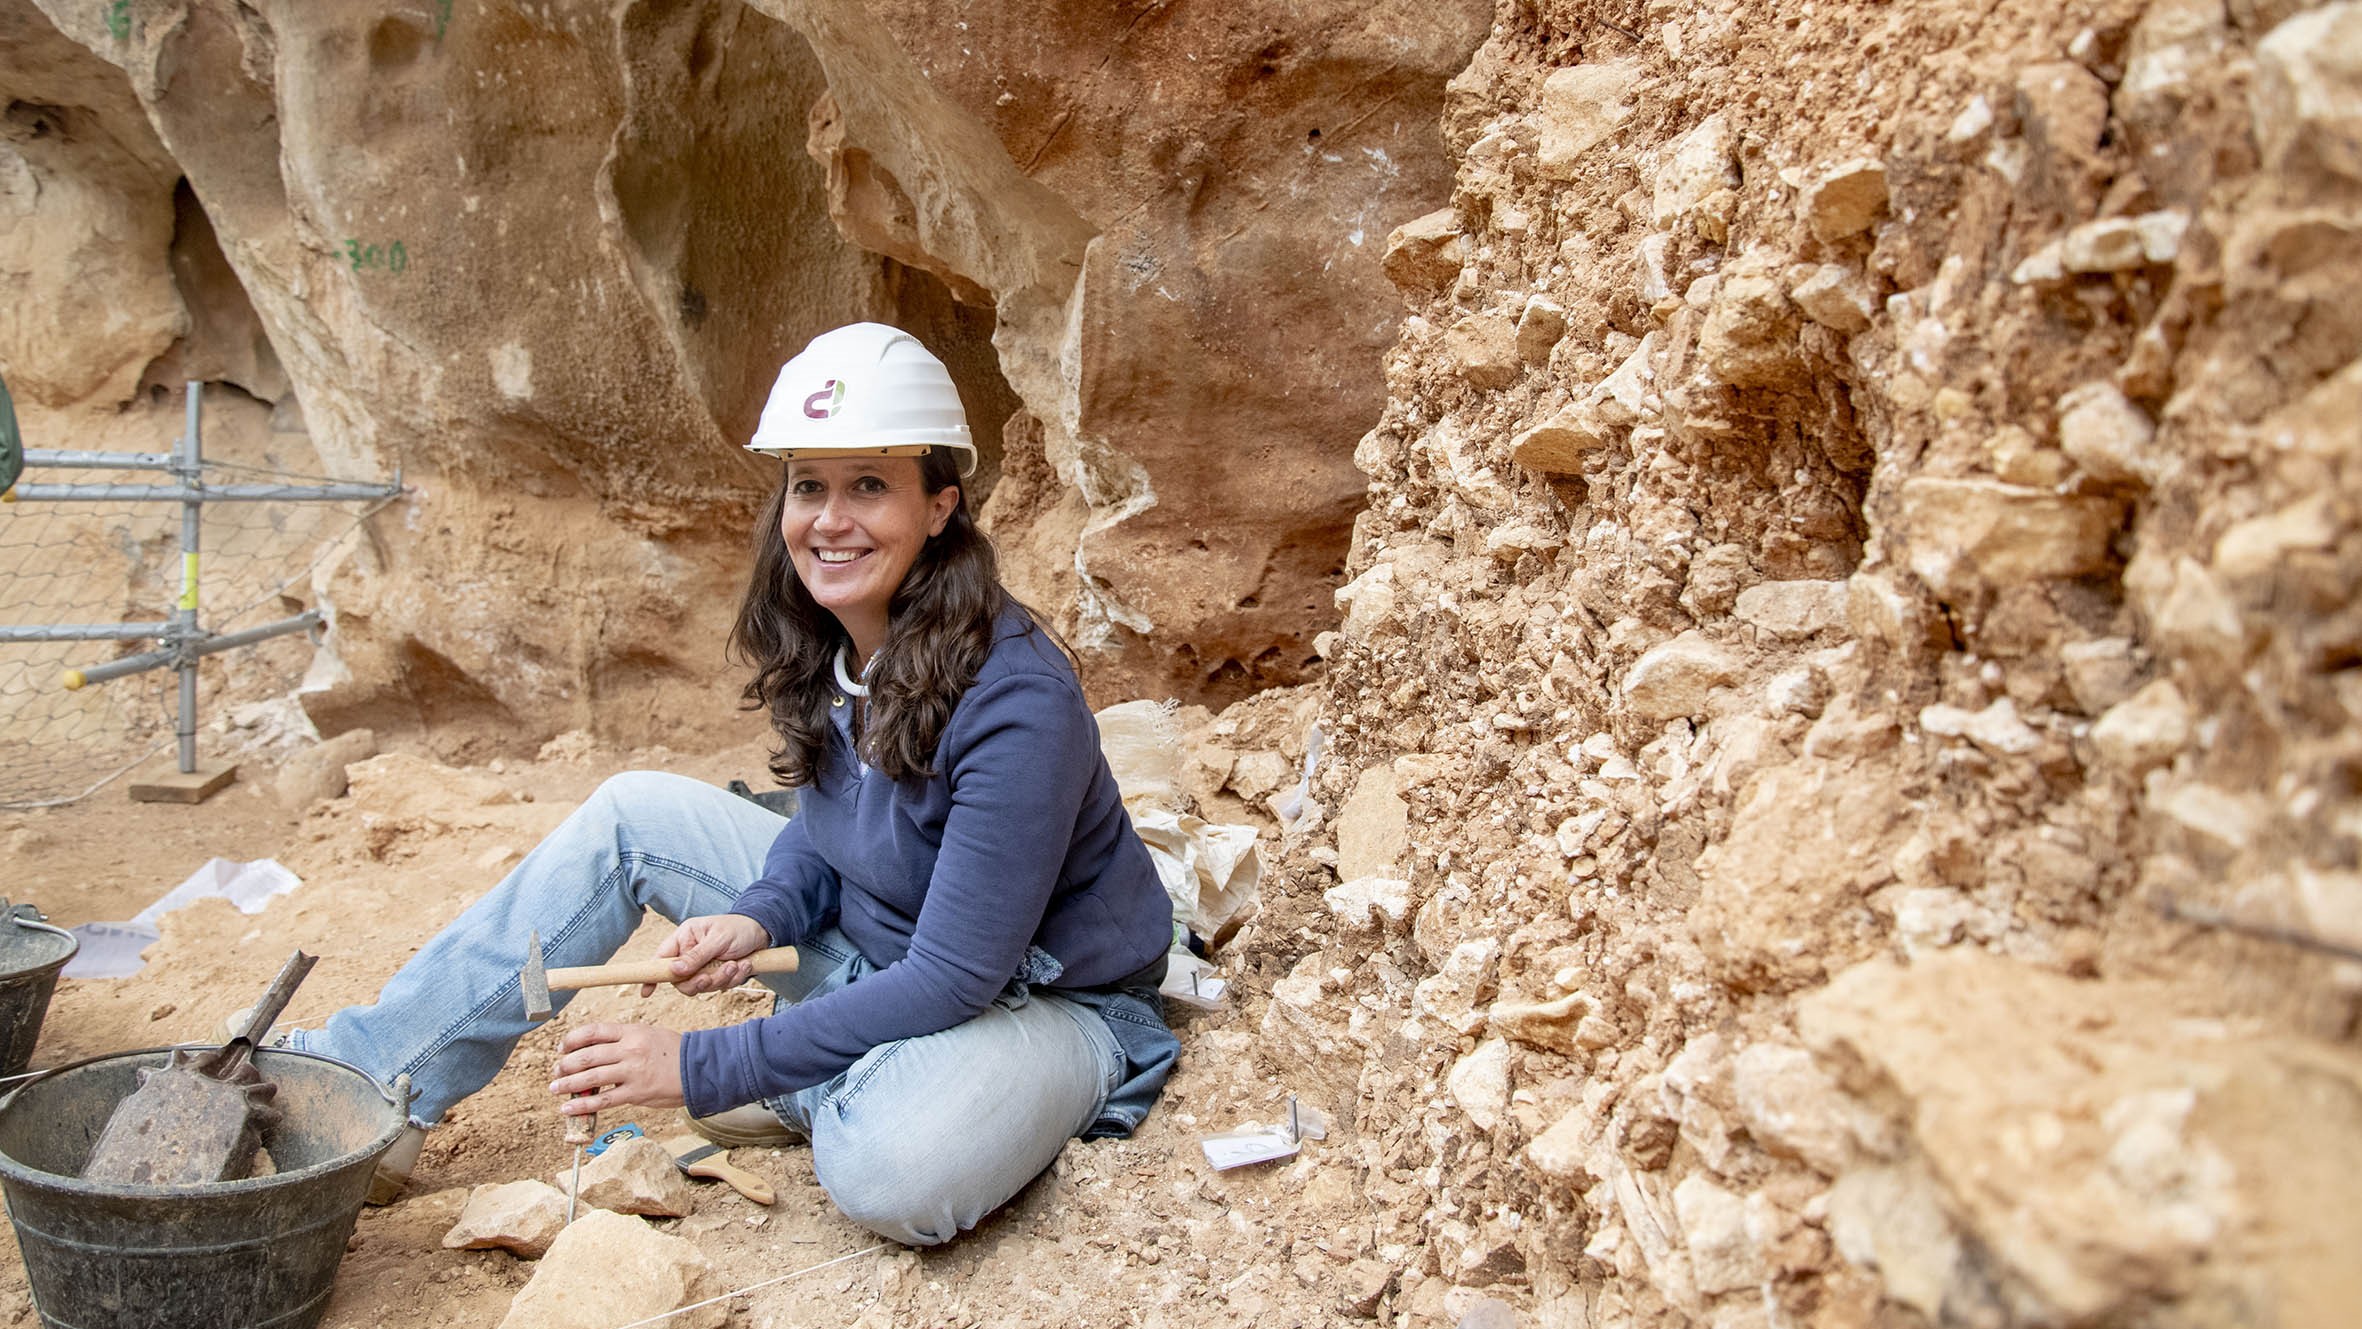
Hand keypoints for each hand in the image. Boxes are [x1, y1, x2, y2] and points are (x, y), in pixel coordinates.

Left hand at [552, 1022, 684, 1114]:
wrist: (699, 1068)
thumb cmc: (672, 1052)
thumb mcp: (648, 1034)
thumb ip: (622, 1041)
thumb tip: (594, 1054)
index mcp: (631, 1031)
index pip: (592, 1031)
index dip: (571, 1040)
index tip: (562, 1048)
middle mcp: (629, 1049)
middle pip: (586, 1056)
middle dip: (565, 1065)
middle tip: (556, 1072)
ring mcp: (632, 1072)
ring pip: (590, 1078)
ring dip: (568, 1085)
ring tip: (556, 1089)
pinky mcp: (636, 1093)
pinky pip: (603, 1100)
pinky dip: (582, 1105)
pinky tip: (568, 1108)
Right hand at [637, 913, 772, 996]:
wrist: (763, 932)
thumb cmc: (739, 928)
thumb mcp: (718, 939)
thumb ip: (697, 956)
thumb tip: (674, 970)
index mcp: (685, 938)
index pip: (661, 958)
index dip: (653, 975)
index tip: (646, 992)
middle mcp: (690, 953)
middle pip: (681, 981)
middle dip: (700, 981)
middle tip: (713, 975)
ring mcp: (704, 966)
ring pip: (702, 986)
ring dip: (721, 978)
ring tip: (736, 964)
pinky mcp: (717, 974)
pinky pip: (719, 987)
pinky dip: (733, 979)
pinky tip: (744, 965)